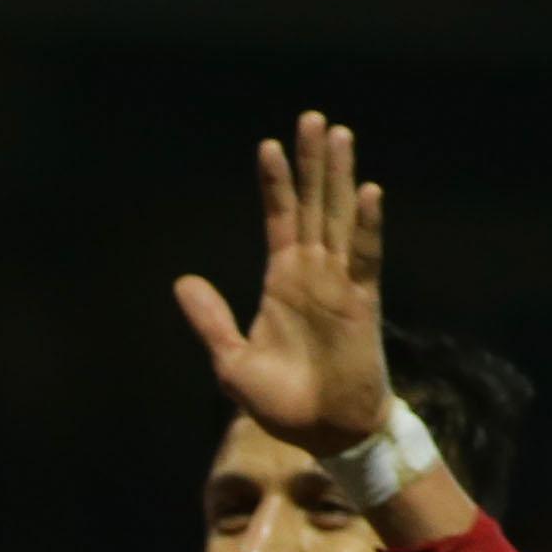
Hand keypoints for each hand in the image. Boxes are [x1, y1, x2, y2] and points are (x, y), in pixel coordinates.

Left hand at [174, 110, 390, 455]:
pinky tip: (368, 192)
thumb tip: (183, 281)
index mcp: (283, 281)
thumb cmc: (282, 401)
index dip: (275, 183)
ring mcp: (340, 283)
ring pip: (340, 218)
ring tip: (338, 135)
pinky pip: (365, 256)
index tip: (269, 145)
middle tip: (313, 118)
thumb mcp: (231, 360)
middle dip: (313, 163)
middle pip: (315, 205)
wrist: (323, 433)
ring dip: (339, 177)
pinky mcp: (361, 303)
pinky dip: (367, 225)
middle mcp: (314, 273)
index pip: (281, 219)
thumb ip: (211, 320)